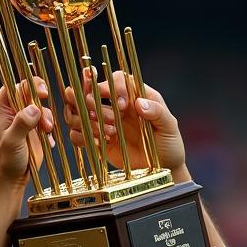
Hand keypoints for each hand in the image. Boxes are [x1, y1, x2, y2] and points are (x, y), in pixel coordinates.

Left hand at [0, 83, 54, 185]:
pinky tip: (46, 139)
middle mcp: (12, 109)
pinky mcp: (33, 128)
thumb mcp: (12, 141)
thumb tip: (34, 108)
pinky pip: (45, 118)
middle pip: (30, 93)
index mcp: (1, 107)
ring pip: (40, 106)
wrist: (10, 177)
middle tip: (45, 117)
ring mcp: (23, 118)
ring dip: (47, 117)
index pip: (15, 86)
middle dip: (41, 103)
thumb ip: (22, 123)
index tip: (42, 93)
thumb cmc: (5, 160)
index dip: (30, 85)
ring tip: (46, 131)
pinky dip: (49, 126)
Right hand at [63, 71, 188, 180]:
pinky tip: (99, 143)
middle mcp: (115, 106)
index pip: (116, 79)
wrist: (164, 168)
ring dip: (85, 120)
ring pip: (77, 111)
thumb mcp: (169, 126)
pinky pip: (77, 134)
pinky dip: (81, 137)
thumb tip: (140, 103)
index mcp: (133, 95)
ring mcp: (104, 122)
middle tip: (110, 120)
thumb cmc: (169, 144)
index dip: (113, 87)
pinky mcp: (98, 141)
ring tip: (108, 133)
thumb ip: (157, 112)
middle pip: (89, 91)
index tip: (121, 105)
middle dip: (91, 102)